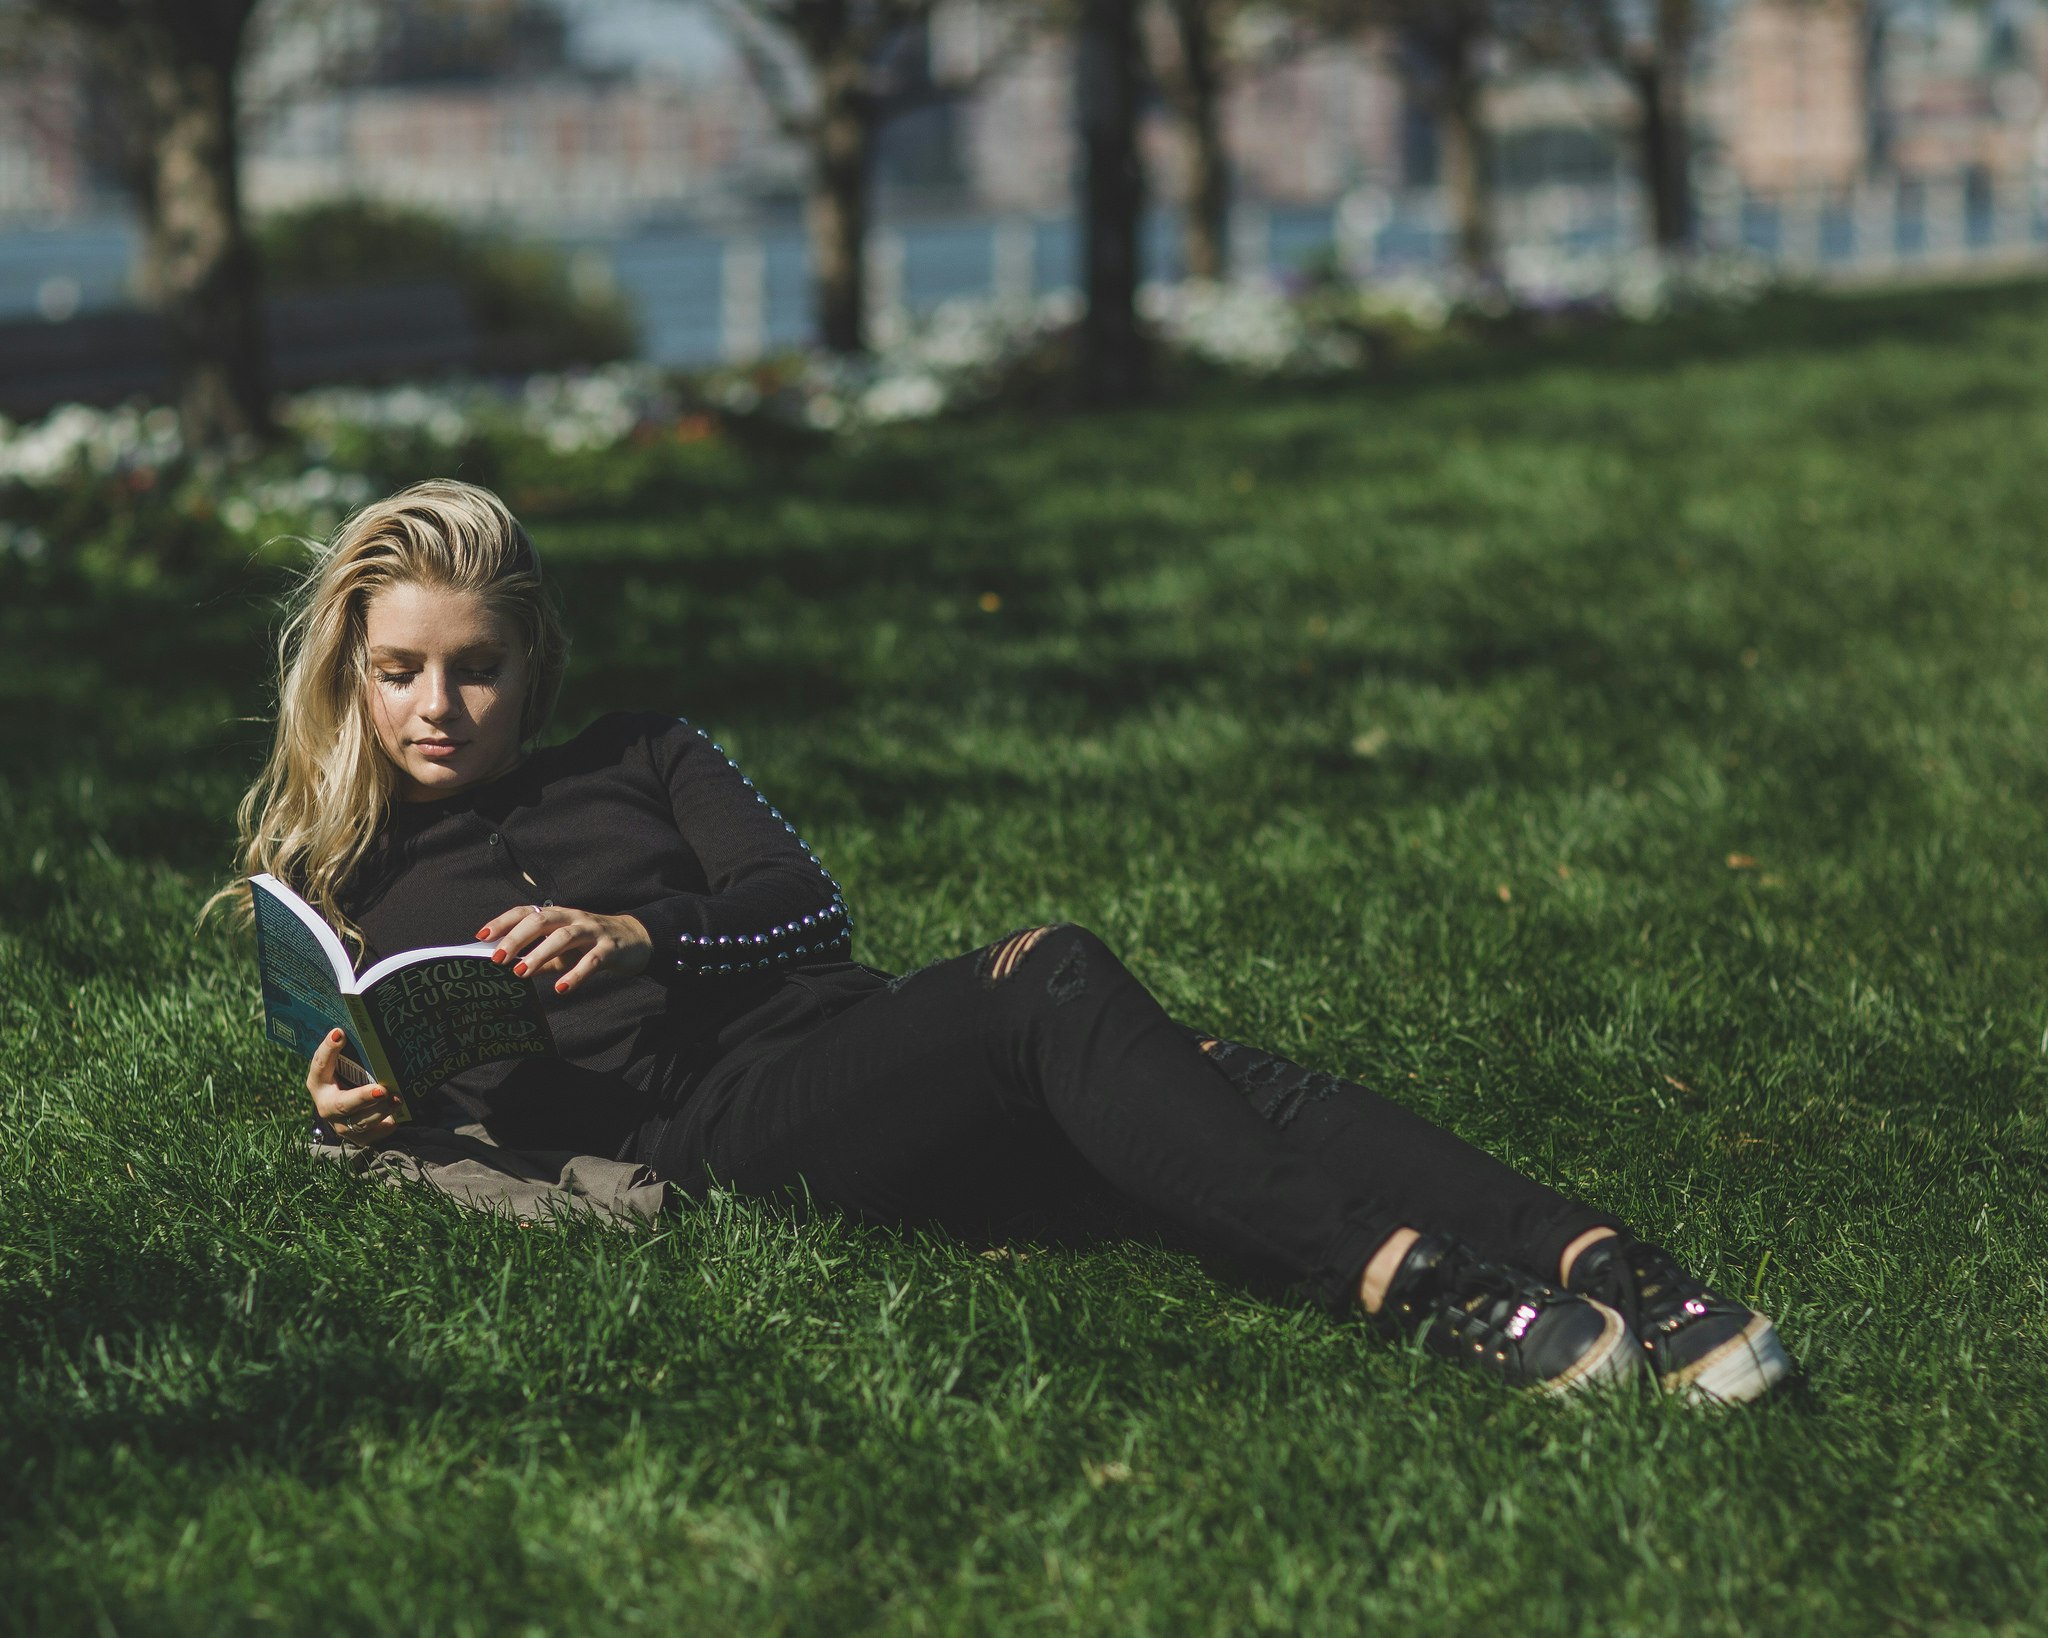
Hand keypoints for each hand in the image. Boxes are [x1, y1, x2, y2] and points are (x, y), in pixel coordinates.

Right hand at [308, 1028, 398, 1146]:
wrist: (348, 1110)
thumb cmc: (347, 1079)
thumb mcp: (343, 1064)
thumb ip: (345, 1051)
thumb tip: (348, 1029)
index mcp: (318, 1083)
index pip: (320, 1065)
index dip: (328, 1049)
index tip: (339, 1033)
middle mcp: (326, 1107)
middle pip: (343, 1104)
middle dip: (362, 1097)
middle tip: (381, 1090)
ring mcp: (342, 1125)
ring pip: (360, 1122)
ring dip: (381, 1111)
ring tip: (397, 1099)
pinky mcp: (358, 1138)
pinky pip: (373, 1135)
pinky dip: (385, 1127)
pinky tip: (396, 1118)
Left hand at [480, 904, 652, 994]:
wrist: (637, 940)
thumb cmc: (592, 945)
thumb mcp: (564, 950)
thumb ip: (540, 957)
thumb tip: (509, 970)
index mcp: (559, 916)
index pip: (527, 912)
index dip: (503, 922)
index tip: (482, 937)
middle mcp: (574, 918)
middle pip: (541, 920)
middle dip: (516, 938)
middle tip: (497, 959)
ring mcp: (593, 932)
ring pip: (564, 937)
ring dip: (540, 954)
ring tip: (521, 973)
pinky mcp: (610, 949)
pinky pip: (591, 961)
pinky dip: (575, 974)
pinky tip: (561, 988)